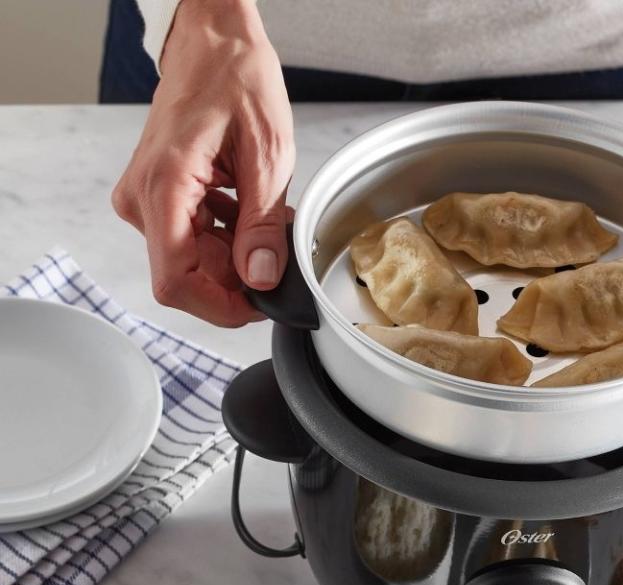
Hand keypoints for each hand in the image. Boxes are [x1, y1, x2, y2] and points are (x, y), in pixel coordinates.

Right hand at [112, 0, 293, 326]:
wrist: (213, 40)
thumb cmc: (236, 78)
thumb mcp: (269, 157)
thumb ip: (263, 226)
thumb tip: (261, 279)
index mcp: (164, 188)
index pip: (176, 283)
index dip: (220, 307)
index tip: (260, 305)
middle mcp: (143, 199)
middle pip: (187, 278)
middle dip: (238, 278)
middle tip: (278, 253)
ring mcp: (147, 200)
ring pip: (193, 262)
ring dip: (237, 256)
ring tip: (268, 221)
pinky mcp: (159, 197)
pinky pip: (193, 239)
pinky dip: (228, 239)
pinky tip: (251, 214)